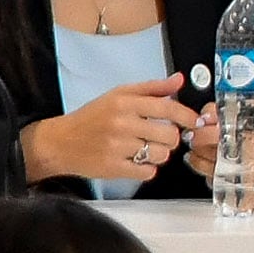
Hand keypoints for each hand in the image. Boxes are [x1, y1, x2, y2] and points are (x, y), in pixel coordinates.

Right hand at [22, 77, 197, 185]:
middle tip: (161, 137)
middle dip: (171, 138)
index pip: (168, 108)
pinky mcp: (112, 167)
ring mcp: (117, 147)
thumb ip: (152, 88)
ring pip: (161, 154)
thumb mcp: (119, 95)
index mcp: (124, 103)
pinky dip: (147, 169)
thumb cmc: (91, 118)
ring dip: (160, 154)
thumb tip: (178, 80)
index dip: (187, 116)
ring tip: (147, 149)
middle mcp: (121, 124)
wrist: (58, 142)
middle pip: (169, 134)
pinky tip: (137, 161)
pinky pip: (147, 172)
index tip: (194, 121)